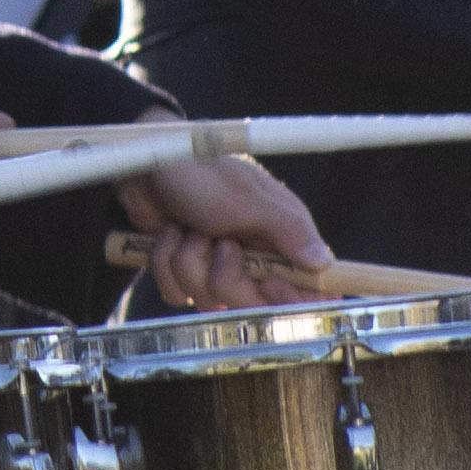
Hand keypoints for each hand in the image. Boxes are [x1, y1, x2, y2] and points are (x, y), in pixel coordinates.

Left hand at [120, 155, 330, 308]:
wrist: (146, 166)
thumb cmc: (201, 171)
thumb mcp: (248, 199)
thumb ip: (288, 231)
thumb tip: (324, 264)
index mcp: (281, 236)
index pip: (306, 288)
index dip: (289, 298)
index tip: (269, 286)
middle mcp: (253, 256)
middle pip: (251, 303)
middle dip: (224, 276)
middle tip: (219, 242)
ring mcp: (217, 265)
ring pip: (207, 298)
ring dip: (188, 261)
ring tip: (188, 228)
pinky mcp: (186, 269)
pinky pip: (176, 293)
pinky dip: (165, 263)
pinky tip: (168, 234)